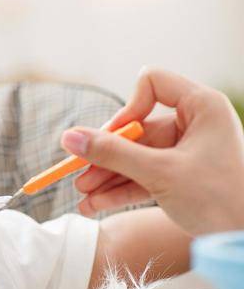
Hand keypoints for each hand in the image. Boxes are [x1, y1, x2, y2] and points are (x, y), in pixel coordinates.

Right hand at [60, 67, 243, 233]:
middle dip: (105, 155)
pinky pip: (143, 176)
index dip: (129, 107)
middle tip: (78, 174)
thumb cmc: (220, 201)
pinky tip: (95, 204)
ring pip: (136, 156)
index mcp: (202, 107)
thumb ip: (112, 153)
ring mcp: (186, 152)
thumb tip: (69, 137)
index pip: (153, 84)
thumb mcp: (159, 173)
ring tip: (82, 195)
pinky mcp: (181, 176)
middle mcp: (194, 124)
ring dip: (107, 176)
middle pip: (136, 129)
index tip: (113, 136)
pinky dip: (120, 190)